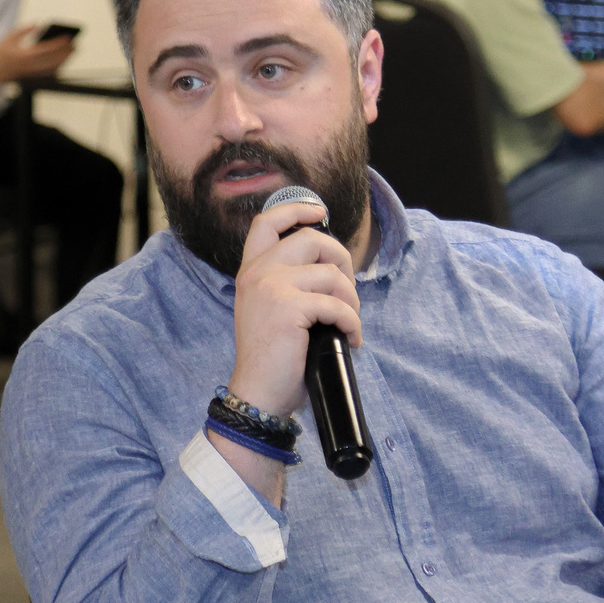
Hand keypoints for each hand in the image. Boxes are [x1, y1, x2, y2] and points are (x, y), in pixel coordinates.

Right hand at [0, 25, 74, 82]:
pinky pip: (51, 73)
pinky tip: (65, 59)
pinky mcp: (34, 78)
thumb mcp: (8, 38)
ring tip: (73, 50)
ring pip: (55, 67)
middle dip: (66, 52)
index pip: (46, 48)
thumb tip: (38, 24)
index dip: (59, 42)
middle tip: (75, 44)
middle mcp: (31, 66)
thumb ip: (23, 30)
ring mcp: (33, 74)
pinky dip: (59, 66)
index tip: (68, 36)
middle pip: (54, 59)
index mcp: (24, 55)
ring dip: (66, 59)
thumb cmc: (0, 54)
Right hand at [226, 199, 363, 419]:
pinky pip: (337, 305)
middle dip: (343, 262)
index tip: (320, 214)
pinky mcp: (288, 307)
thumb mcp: (273, 309)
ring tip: (349, 323)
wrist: (258, 393)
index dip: (296, 209)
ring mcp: (271, 287)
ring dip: (351, 300)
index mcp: (252, 271)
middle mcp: (257, 272)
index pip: (267, 222)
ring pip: (331, 274)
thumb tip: (334, 268)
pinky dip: (352, 322)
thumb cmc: (274, 357)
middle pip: (313, 240)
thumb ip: (289, 282)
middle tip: (349, 292)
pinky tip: (351, 338)